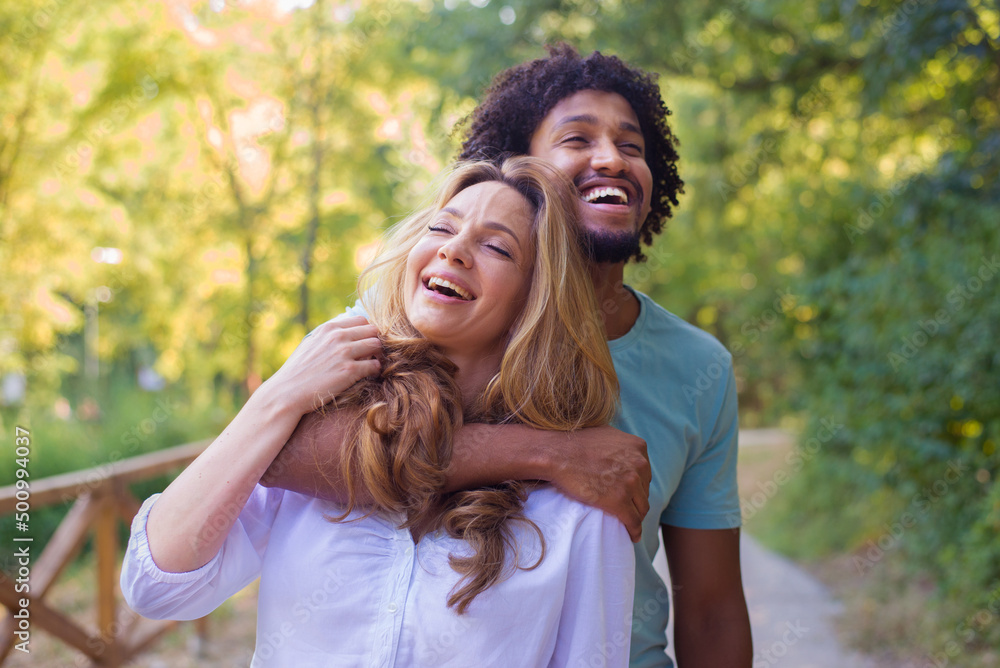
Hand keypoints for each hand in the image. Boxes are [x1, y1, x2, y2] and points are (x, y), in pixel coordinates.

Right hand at [264, 315, 382, 415]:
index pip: (362, 320)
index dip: (367, 332)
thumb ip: (328, 336)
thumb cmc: (298, 371)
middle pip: (373, 330)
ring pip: (377, 345)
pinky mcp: (349, 371)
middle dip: (375, 342)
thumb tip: (345, 332)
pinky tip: (369, 376)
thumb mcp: (311, 344)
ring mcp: (344, 353)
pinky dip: (375, 370)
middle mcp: (337, 336)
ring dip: (378, 355)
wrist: (287, 392)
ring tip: (372, 365)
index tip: (365, 343)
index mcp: (328, 328)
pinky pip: (375, 365)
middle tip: (373, 355)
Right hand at [549, 425, 650, 541]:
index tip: (629, 494)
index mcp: (638, 447)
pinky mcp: (619, 501)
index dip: (636, 486)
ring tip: (629, 524)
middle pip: (644, 490)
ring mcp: (630, 483)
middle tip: (626, 509)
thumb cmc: (575, 445)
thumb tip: (626, 453)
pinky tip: (632, 535)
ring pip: (641, 507)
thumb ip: (622, 445)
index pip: (644, 473)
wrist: (558, 454)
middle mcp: (639, 464)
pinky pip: (634, 521)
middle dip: (636, 500)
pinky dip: (634, 530)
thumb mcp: (608, 436)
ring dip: (636, 516)